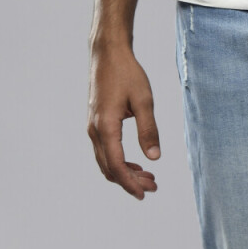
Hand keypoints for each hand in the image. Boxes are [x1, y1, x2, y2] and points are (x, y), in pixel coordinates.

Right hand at [88, 46, 160, 199]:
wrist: (107, 54)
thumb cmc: (127, 73)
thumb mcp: (144, 100)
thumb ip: (148, 129)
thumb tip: (155, 158)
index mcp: (106, 128)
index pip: (117, 166)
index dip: (130, 184)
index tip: (145, 194)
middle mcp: (95, 131)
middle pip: (110, 168)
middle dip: (130, 182)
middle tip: (153, 186)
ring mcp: (93, 127)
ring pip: (106, 161)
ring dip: (125, 173)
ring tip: (148, 177)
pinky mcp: (96, 123)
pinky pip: (105, 151)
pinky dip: (119, 161)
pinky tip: (135, 162)